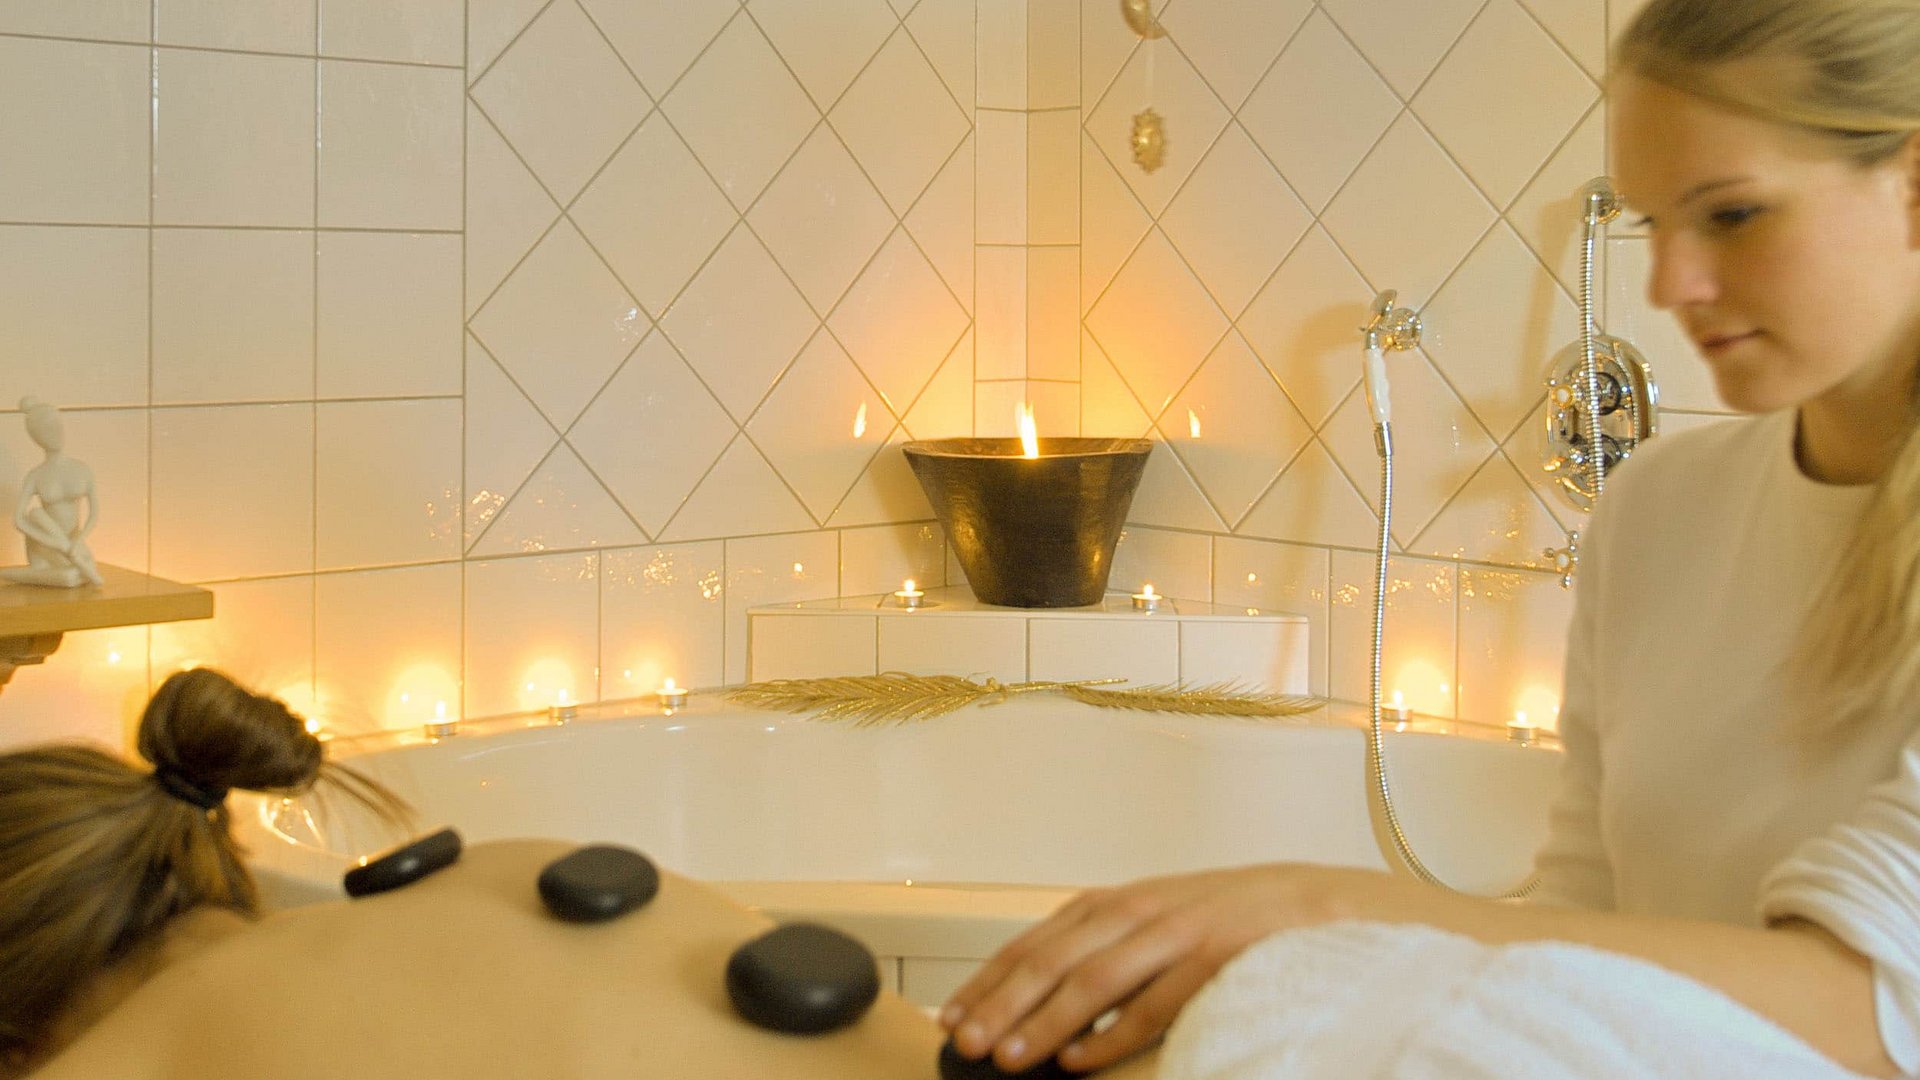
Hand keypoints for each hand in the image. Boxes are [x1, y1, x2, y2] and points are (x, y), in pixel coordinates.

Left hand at [939, 864, 1390, 1073]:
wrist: (1326, 901)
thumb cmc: (1237, 922)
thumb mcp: (1164, 924)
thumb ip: (1111, 952)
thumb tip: (1045, 1001)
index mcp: (1123, 902)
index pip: (1039, 940)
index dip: (991, 978)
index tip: (953, 1015)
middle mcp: (1143, 909)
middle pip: (1056, 957)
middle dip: (1003, 1002)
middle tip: (965, 1043)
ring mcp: (1180, 929)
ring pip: (1097, 977)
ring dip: (1046, 1021)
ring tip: (1010, 1057)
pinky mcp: (1217, 955)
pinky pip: (1157, 1000)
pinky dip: (1114, 1033)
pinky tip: (1083, 1062)